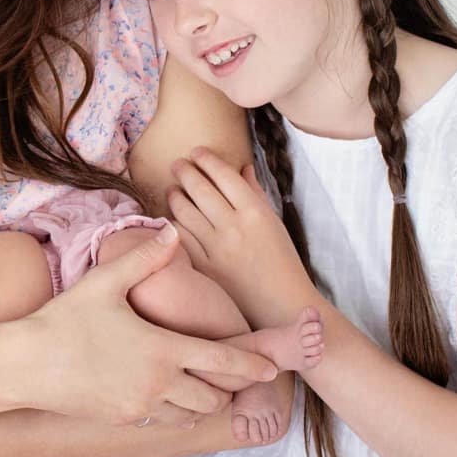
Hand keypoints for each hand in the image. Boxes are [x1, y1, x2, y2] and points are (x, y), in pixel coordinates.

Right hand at [27, 225, 277, 426]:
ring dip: (202, 400)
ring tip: (201, 383)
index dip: (251, 364)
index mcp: (162, 349)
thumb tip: (171, 233)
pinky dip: (175, 410)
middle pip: (214, 396)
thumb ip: (144, 259)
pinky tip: (164, 392)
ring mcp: (141, 407)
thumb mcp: (104, 282)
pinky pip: (165, 421)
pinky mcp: (124, 420)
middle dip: (228, 387)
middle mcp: (158, 384)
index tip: (271, 367)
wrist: (25, 366)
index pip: (222, 361)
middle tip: (231, 374)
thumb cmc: (64, 320)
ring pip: (192, 414)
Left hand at [168, 148, 313, 326]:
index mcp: (256, 212)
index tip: (196, 152)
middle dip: (185, 170)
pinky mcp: (203, 267)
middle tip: (178, 164)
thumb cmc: (282, 262)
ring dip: (175, 194)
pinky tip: (174, 217)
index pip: (224, 175)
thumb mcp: (274, 223)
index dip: (206, 159)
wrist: (281, 305)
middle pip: (200, 188)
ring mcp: (216, 248)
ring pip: (184, 210)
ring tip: (174, 189)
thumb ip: (255, 194)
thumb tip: (242, 167)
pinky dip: (173, 222)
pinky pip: (180, 236)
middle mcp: (234, 227)